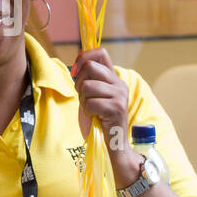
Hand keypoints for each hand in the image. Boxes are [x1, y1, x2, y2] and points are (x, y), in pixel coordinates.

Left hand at [72, 48, 140, 186]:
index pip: (100, 52)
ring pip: (88, 86)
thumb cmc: (99, 120)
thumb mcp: (93, 94)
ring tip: (90, 108)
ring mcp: (120, 95)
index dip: (84, 57)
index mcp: (114, 78)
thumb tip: (79, 54)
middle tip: (83, 96)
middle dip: (79, 81)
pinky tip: (94, 116)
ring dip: (83, 99)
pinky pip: (90, 102)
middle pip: (91, 67)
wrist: (113, 144)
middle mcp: (119, 84)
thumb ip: (89, 77)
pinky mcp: (117, 108)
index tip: (76, 70)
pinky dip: (87, 111)